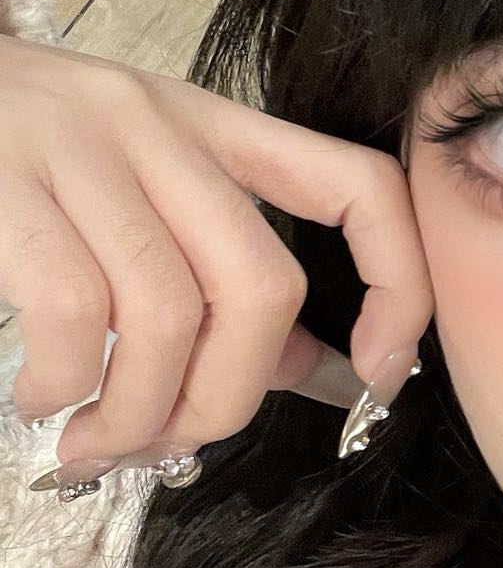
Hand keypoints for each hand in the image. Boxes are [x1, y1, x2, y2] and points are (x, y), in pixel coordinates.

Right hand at [0, 30, 432, 472]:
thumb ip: (222, 276)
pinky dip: (64, 382)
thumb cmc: (16, 168)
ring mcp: (78, 143)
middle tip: (174, 443)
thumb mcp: (136, 194)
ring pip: (166, 314)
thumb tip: (315, 369)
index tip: (380, 372)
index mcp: (212, 128)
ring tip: (95, 441)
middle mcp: (158, 125)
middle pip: (259, 287)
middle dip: (229, 398)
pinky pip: (72, 312)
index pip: (358, 186)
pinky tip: (40, 398)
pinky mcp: (1, 179)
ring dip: (139, 411)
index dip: (397, 284)